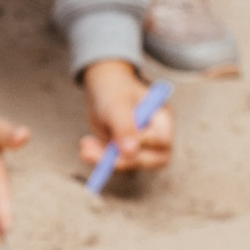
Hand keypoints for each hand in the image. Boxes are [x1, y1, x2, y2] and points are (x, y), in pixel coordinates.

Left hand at [77, 59, 172, 176]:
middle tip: (96, 154)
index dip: (144, 146)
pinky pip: (114, 162)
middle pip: (152, 160)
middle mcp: (156, 134)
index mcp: (162, 118)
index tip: (119, 140)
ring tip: (86, 144)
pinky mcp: (124, 150)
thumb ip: (125, 127)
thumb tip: (131, 153)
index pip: (163, 142)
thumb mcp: (117, 105)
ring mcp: (140, 144)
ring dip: (104, 159)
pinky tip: (87, 144)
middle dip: (123, 161)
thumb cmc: (115, 89)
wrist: (103, 86)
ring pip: (129, 163)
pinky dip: (98, 157)